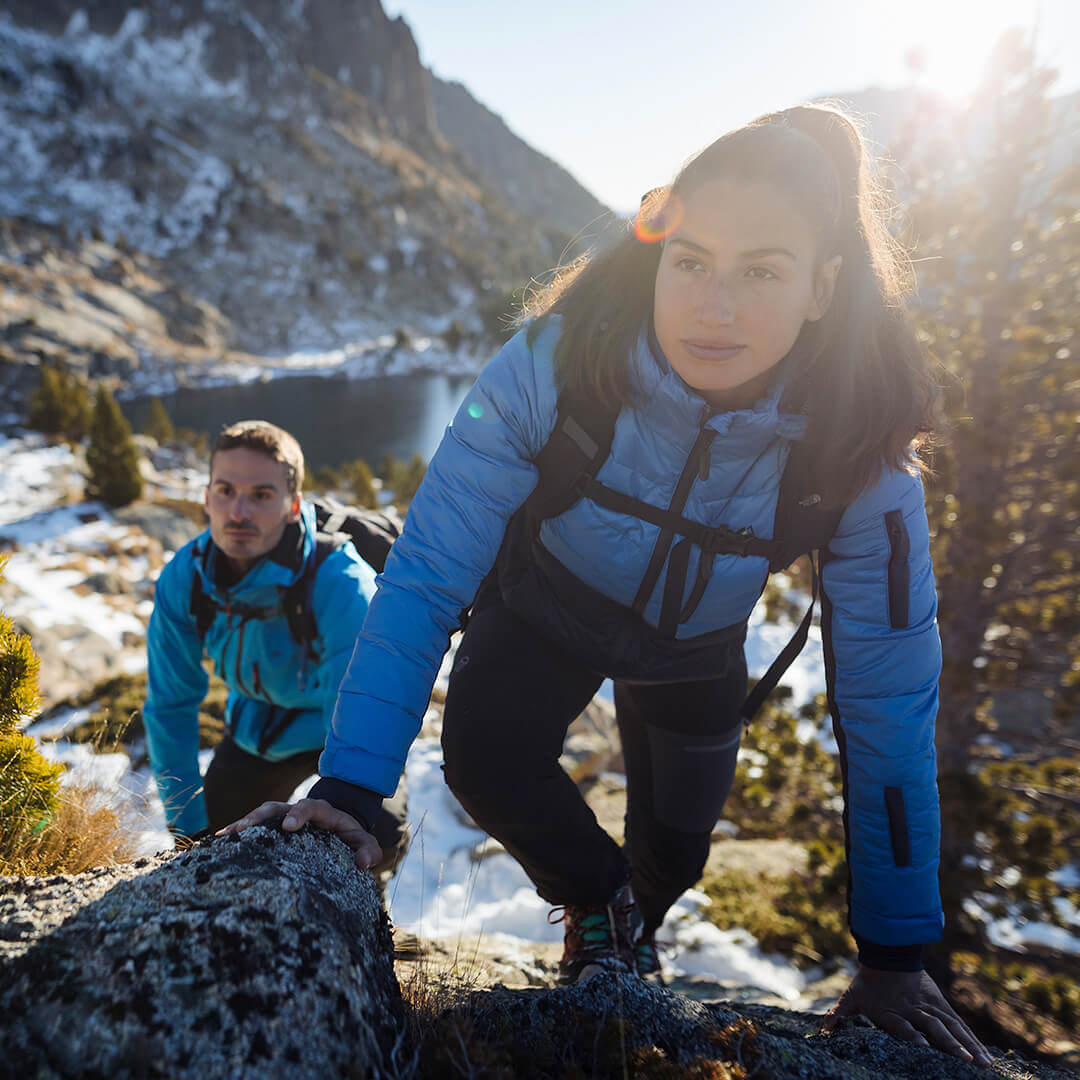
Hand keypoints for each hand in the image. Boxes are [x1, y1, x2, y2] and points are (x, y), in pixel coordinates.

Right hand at [215, 798, 383, 869]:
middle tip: (242, 830)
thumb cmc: (350, 835)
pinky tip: (218, 842)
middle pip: (275, 807)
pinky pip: (253, 826)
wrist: (339, 823)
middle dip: (258, 817)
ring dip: (242, 824)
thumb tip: (362, 863)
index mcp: (321, 812)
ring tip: (223, 836)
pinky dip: (237, 831)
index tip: (288, 826)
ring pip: (260, 815)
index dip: (298, 814)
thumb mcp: (364, 840)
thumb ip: (368, 850)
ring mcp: (282, 816)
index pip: (309, 807)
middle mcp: (296, 810)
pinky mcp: (272, 826)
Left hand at [821, 966, 991, 1066]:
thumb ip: (840, 1012)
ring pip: (952, 1026)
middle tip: (968, 1061)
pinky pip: (959, 1024)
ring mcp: (930, 1006)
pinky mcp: (941, 1004)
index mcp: (891, 1010)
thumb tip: (823, 1029)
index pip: (903, 1026)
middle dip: (951, 1044)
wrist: (887, 953)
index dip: (913, 1036)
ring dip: (968, 1045)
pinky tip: (985, 1055)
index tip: (924, 1048)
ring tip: (984, 1064)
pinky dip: (972, 1039)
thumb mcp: (852, 995)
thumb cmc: (868, 982)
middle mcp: (913, 1008)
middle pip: (934, 1027)